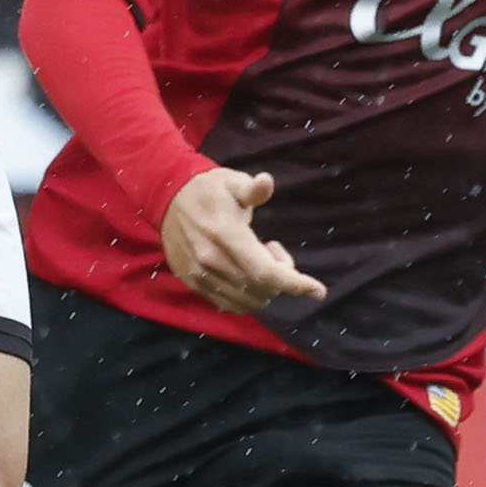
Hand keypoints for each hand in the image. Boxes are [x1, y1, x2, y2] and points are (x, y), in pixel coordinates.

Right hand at [159, 166, 324, 314]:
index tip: (319, 291)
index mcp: (226, 235)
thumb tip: (266, 182)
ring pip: (247, 301)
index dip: (295, 284)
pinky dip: (246, 298)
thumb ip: (253, 189)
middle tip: (274, 251)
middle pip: (261, 289)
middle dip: (281, 277)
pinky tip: (244, 275)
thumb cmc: (208, 189)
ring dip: (264, 288)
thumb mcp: (232, 182)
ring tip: (257, 260)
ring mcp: (200, 275)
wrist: (166, 197)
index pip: (266, 272)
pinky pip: (228, 304)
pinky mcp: (192, 282)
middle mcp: (212, 260)